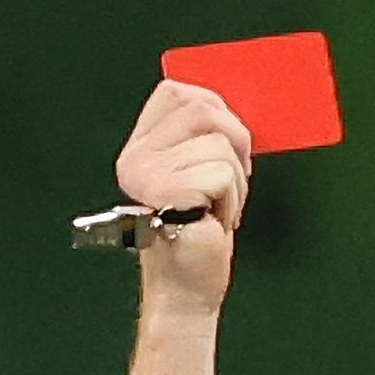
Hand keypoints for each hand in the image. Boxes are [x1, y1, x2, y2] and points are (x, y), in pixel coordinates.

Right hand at [114, 79, 254, 315]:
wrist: (191, 283)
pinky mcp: (167, 191)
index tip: (227, 146)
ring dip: (236, 182)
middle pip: (204, 109)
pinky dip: (233, 200)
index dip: (216, 109)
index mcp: (141, 146)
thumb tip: (238, 105)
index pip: (177, 92)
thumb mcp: (205, 170)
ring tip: (216, 207)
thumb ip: (209, 133)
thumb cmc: (203, 231)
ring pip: (221, 143)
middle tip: (228, 183)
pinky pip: (225, 175)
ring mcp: (147, 173)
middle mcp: (136, 156)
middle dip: (235, 145)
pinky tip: (214, 220)